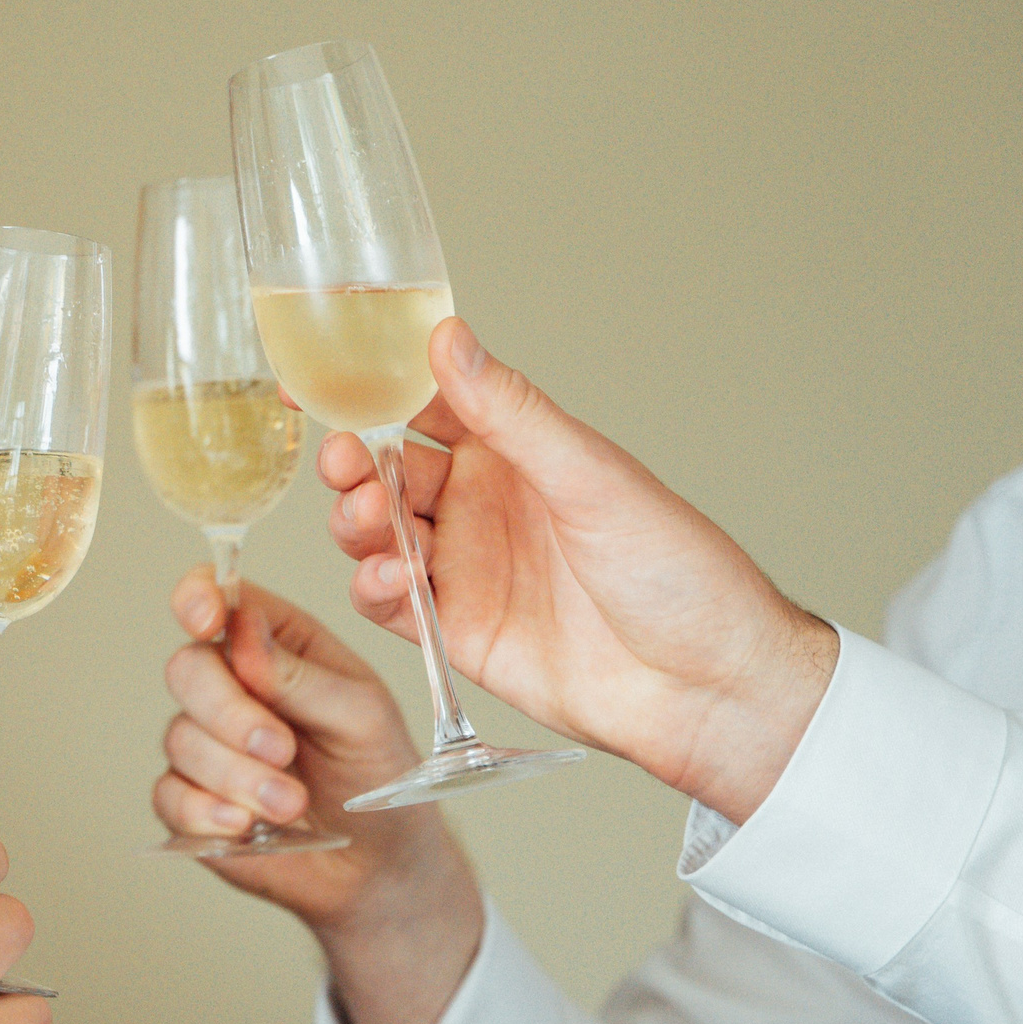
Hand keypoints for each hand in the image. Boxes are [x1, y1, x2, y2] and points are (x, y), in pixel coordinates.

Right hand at [154, 572, 484, 1023]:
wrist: (378, 866)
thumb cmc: (379, 778)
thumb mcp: (364, 717)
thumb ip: (303, 677)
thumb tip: (241, 637)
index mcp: (276, 647)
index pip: (219, 599)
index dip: (198, 598)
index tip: (203, 619)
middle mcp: (233, 687)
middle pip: (187, 668)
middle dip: (229, 712)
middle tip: (280, 749)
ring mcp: (206, 744)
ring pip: (180, 738)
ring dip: (237, 775)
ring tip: (290, 804)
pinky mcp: (190, 801)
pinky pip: (170, 795)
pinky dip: (208, 811)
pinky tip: (247, 825)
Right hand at [322, 317, 837, 821]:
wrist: (704, 685)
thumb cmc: (676, 569)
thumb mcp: (589, 476)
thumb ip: (509, 413)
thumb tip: (447, 338)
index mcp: (517, 453)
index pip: (426, 406)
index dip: (370, 389)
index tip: (317, 375)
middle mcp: (482, 506)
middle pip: (387, 473)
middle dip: (352, 463)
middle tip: (342, 461)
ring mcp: (466, 570)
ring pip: (377, 536)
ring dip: (358, 523)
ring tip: (367, 521)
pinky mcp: (456, 633)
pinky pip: (391, 605)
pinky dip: (376, 588)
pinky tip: (391, 578)